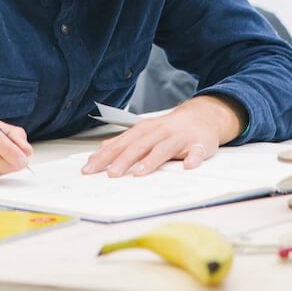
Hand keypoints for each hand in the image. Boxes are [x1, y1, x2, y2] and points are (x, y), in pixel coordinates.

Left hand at [81, 95, 244, 177]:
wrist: (202, 116)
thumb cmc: (169, 129)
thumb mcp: (144, 132)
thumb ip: (124, 142)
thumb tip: (99, 152)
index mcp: (144, 130)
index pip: (121, 144)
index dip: (105, 156)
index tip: (89, 168)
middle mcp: (159, 132)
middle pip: (139, 146)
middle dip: (123, 160)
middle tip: (111, 174)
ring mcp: (179, 138)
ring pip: (163, 149)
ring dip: (151, 160)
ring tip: (139, 172)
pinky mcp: (199, 144)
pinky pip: (197, 151)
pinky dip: (193, 158)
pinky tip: (189, 165)